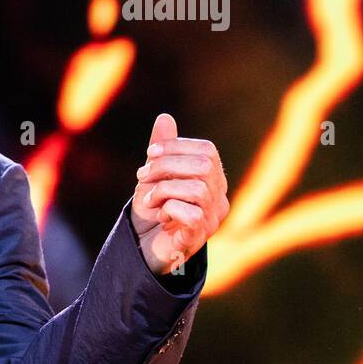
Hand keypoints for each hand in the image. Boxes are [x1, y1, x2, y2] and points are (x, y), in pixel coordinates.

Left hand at [130, 113, 229, 276]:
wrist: (143, 246)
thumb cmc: (153, 209)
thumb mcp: (153, 175)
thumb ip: (161, 149)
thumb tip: (164, 117)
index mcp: (213, 179)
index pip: (207, 151)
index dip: (177, 146)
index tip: (150, 154)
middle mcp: (219, 198)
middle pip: (204, 167)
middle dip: (166, 166)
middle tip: (142, 176)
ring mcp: (213, 219)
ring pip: (198, 189)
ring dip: (163, 190)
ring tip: (149, 200)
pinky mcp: (199, 238)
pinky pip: (192, 215)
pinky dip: (169, 209)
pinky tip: (160, 216)